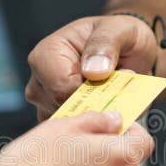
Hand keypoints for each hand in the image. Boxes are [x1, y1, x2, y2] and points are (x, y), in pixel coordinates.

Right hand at [25, 15, 158, 120]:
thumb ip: (106, 44)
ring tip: (116, 104)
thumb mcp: (120, 30)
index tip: (115, 90)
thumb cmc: (118, 36)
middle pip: (62, 110)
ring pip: (69, 126)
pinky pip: (75, 136)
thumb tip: (94, 71)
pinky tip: (111, 116)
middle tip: (119, 98)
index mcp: (46, 55)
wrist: (126, 51)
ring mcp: (46, 103)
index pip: (61, 89)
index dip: (90, 95)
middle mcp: (39, 81)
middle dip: (94, 108)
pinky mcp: (59, 118)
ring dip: (97, 121)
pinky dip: (97, 130)